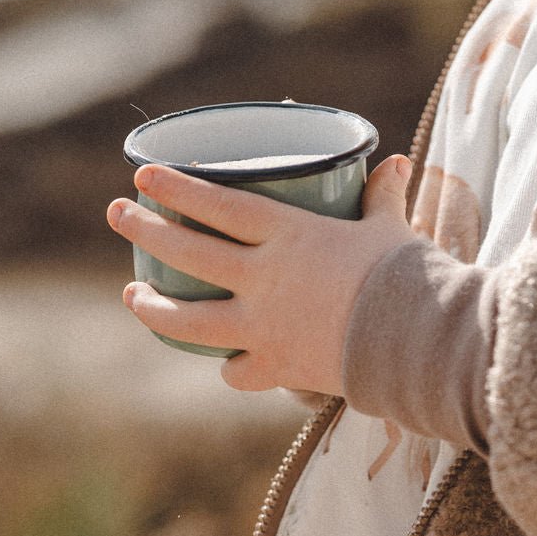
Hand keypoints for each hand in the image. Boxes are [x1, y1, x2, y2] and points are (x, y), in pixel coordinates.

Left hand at [105, 154, 414, 392]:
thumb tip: (394, 163)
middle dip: (146, 230)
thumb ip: (382, 197)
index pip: (217, 204)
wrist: (419, 343)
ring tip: (132, 294)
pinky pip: (237, 372)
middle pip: (188, 253)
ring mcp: (264, 327)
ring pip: (189, 320)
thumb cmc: (409, 276)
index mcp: (288, 235)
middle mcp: (264, 279)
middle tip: (117, 214)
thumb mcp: (391, 228)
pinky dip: (230, 367)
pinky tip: (225, 363)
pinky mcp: (277, 368)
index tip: (144, 174)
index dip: (177, 188)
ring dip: (153, 308)